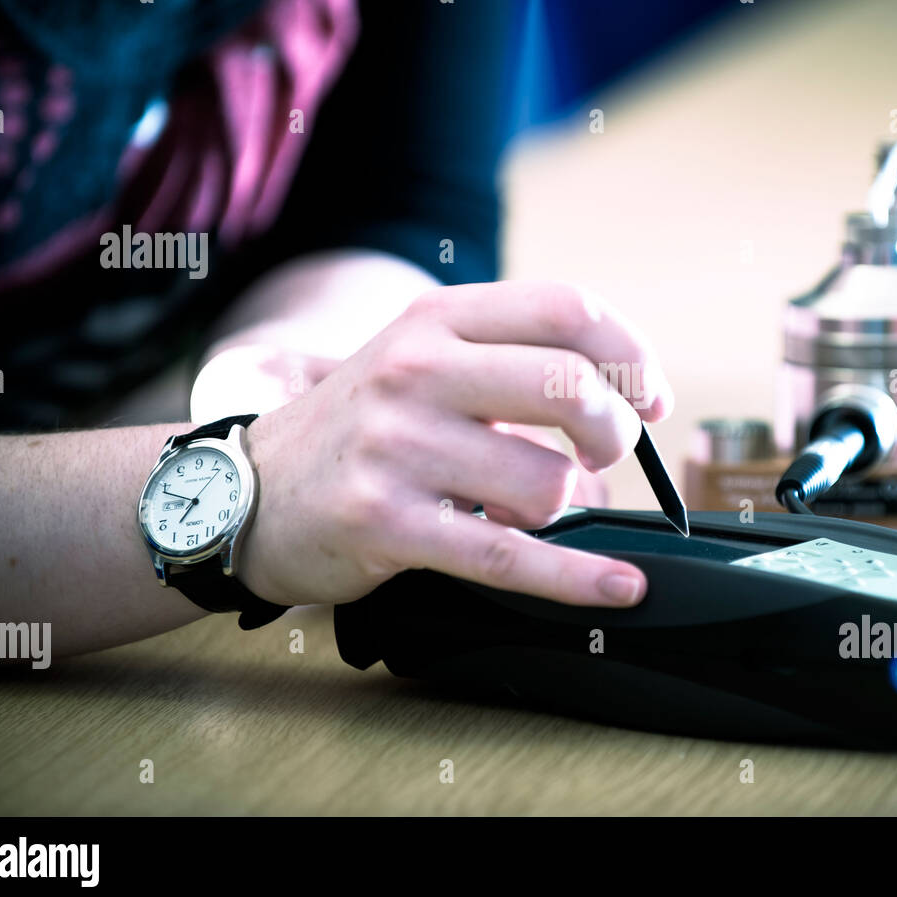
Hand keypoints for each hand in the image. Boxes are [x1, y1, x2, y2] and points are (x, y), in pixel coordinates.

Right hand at [240, 281, 672, 607]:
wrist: (245, 491)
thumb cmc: (358, 429)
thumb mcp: (420, 363)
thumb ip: (510, 365)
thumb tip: (623, 408)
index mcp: (435, 320)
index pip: (567, 309)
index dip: (631, 355)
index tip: (651, 399)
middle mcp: (415, 371)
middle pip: (570, 386)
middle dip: (613, 433)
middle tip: (606, 456)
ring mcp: (397, 447)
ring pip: (547, 483)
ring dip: (563, 507)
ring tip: (529, 507)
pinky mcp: (386, 523)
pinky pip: (509, 555)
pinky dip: (577, 578)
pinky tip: (618, 586)